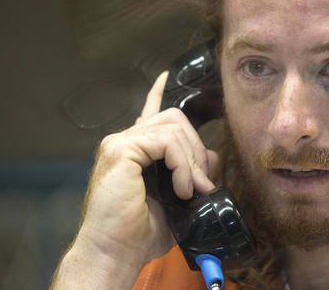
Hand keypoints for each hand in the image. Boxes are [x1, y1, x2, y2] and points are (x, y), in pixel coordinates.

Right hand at [51, 72, 218, 287]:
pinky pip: (166, 141)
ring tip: (189, 189)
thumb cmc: (141, 231)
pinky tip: (181, 187)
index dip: (158, 93)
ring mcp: (120, 143)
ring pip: (174, 127)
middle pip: (175, 118)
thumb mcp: (177, 198)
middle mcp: (125, 141)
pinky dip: (182, 164)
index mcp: (135, 151)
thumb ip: (191, 173)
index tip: (166, 76)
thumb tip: (212, 161)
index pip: (149, 113)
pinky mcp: (120, 150)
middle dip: (197, 148)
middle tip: (200, 182)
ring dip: (191, 160)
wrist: (117, 252)